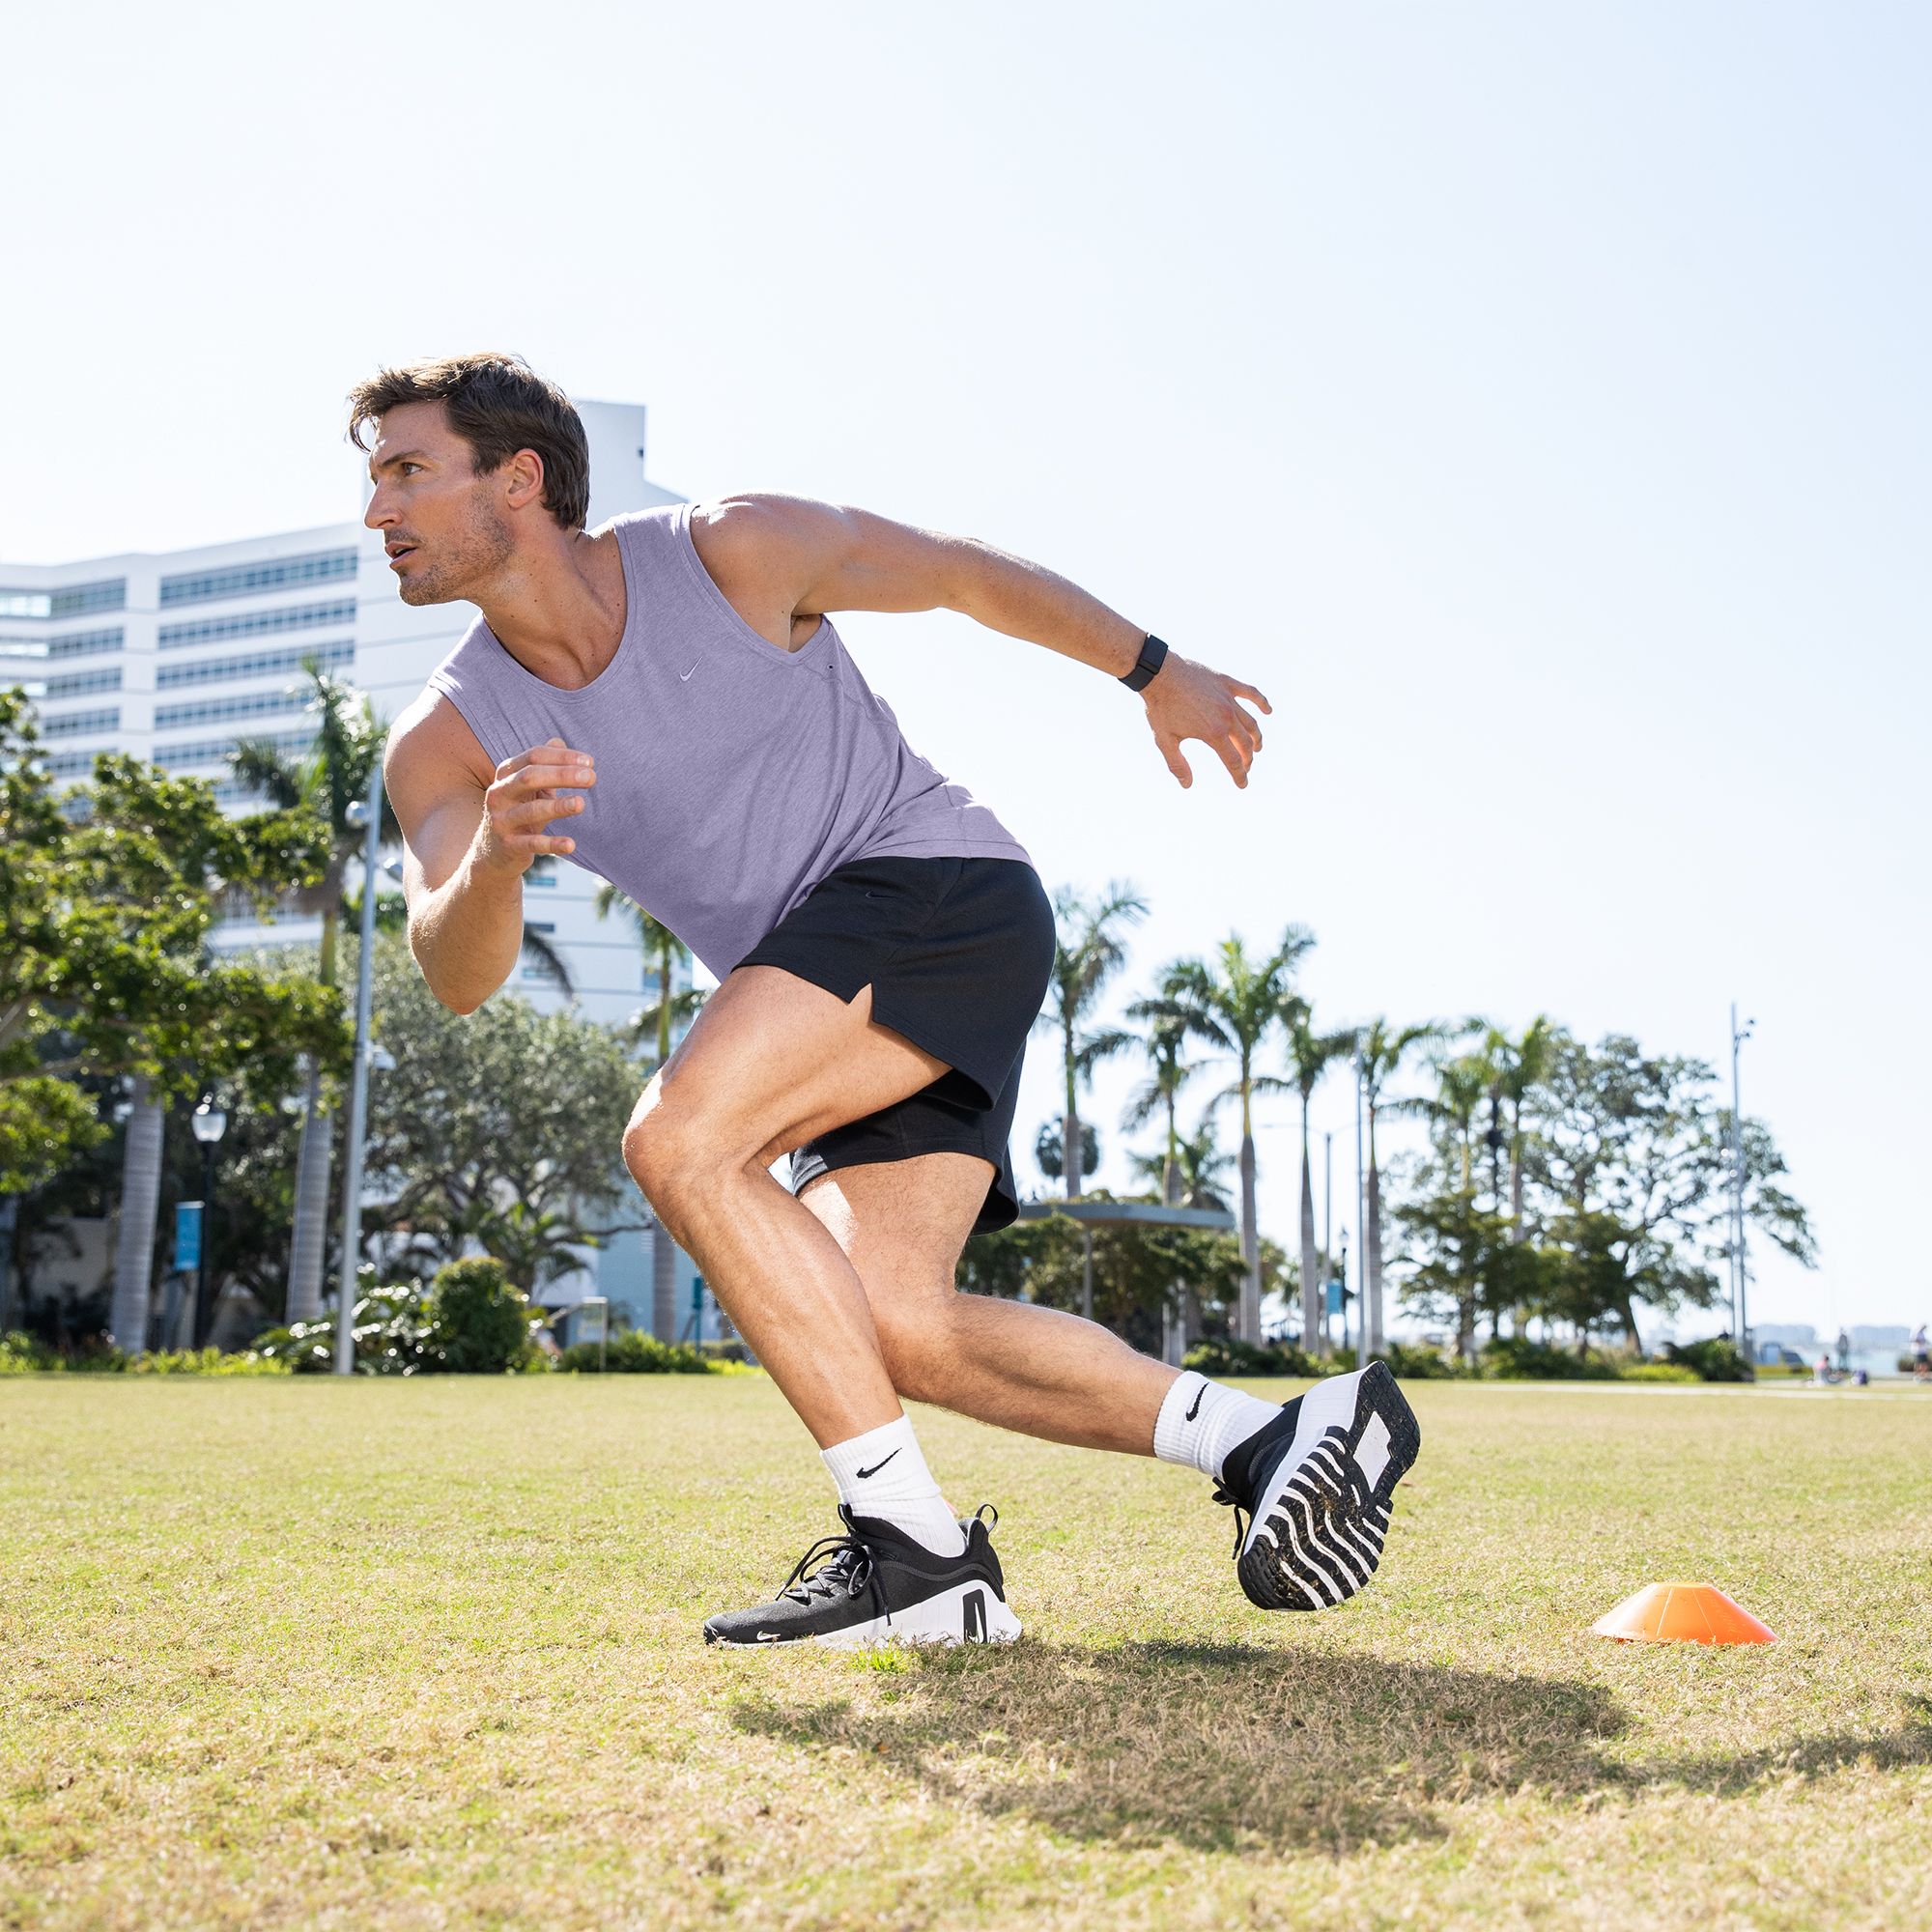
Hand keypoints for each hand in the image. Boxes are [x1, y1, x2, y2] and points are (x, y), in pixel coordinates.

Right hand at [479, 738, 596, 869]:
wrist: (494, 852)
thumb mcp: (529, 788)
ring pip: (531, 810)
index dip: (562, 757)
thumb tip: (558, 740)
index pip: (534, 756)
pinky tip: (571, 845)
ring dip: (558, 806)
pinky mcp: (508, 845)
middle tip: (591, 778)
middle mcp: (499, 793)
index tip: (590, 761)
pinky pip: (532, 844)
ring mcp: (501, 820)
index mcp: (506, 773)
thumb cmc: (519, 811)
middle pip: (530, 777)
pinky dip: (552, 844)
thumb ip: (544, 765)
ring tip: (581, 804)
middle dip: (561, 775)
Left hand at [1142, 654, 1270, 788]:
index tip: (1242, 785)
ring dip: (1256, 737)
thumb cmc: (1160, 707)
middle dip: (1247, 759)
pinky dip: (1262, 702)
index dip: (1239, 775)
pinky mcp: (1226, 683)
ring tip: (1256, 747)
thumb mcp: (1165, 740)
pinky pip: (1250, 693)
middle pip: (1246, 743)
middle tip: (1245, 766)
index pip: (1233, 761)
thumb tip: (1187, 784)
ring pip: (1251, 722)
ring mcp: (1229, 698)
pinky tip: (1268, 711)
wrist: (1159, 673)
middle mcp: (1226, 717)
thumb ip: (1177, 764)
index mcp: (1213, 733)